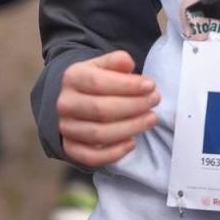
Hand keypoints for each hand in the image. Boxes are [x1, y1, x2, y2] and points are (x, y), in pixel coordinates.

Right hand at [56, 51, 160, 168]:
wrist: (74, 100)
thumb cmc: (95, 82)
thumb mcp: (103, 65)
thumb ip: (116, 61)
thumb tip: (128, 63)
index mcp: (72, 78)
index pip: (99, 82)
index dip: (127, 85)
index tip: (151, 85)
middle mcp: (65, 103)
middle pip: (101, 110)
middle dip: (133, 106)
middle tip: (154, 101)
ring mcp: (66, 128)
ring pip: (99, 134)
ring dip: (130, 128)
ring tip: (151, 119)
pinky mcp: (70, 148)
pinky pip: (91, 157)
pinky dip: (114, 153)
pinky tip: (132, 143)